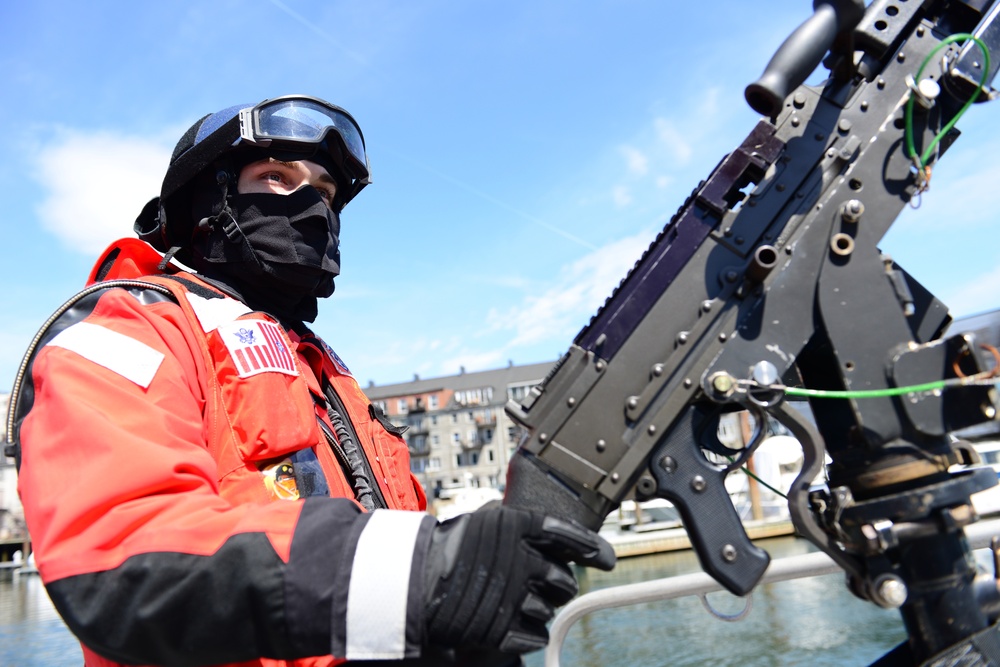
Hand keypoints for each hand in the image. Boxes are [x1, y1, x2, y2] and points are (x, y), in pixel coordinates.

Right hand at [422, 505, 614, 654]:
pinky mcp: (501, 628)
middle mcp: (519, 560)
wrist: (411, 581)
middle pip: (564, 579)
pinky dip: (529, 634)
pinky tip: (512, 623)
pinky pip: (535, 635)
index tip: (605, 558)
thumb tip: (550, 529)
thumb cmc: (447, 549)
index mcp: (516, 527)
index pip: (567, 535)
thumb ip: (516, 524)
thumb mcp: (484, 521)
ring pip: (550, 609)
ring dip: (540, 609)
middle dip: (560, 584)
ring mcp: (512, 595)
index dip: (591, 548)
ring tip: (516, 602)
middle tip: (547, 585)